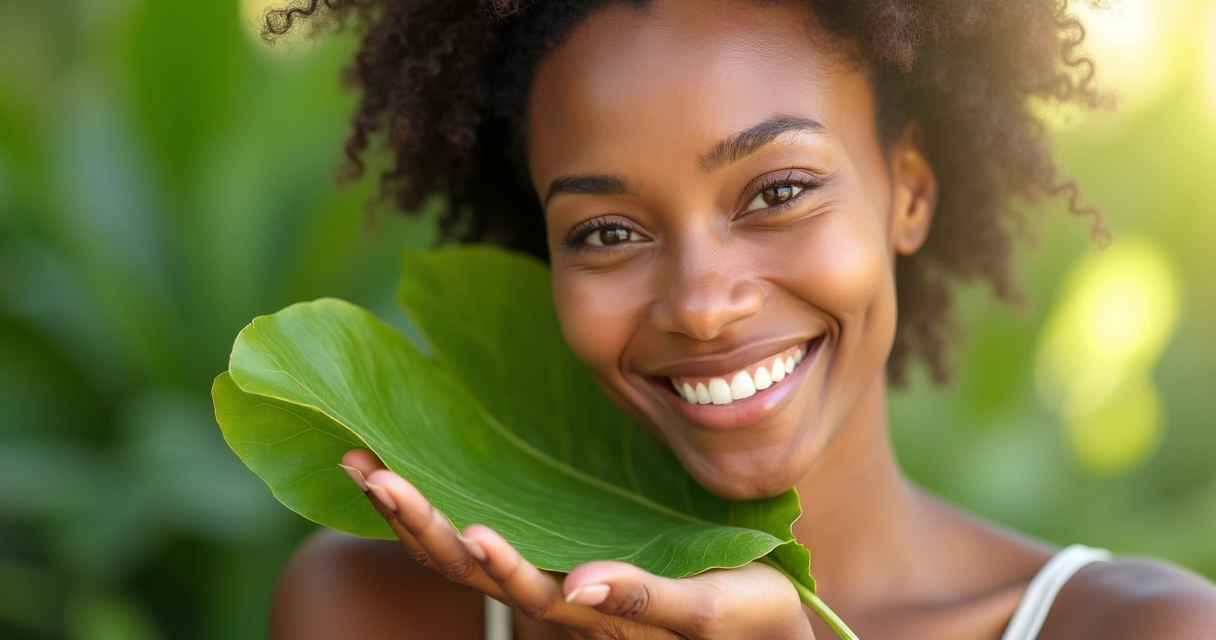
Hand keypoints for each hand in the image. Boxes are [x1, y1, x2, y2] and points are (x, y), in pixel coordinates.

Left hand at [340, 449, 814, 639]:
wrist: (756, 627)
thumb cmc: (748, 620)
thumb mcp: (710, 610)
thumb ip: (647, 602)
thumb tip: (581, 586)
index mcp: (588, 616)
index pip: (518, 588)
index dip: (482, 558)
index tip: (455, 522)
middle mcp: (555, 600)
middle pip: (469, 568)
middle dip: (417, 522)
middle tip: (369, 470)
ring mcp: (548, 578)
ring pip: (464, 552)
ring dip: (413, 513)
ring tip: (364, 465)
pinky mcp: (556, 551)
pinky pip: (484, 532)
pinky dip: (442, 503)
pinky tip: (407, 471)